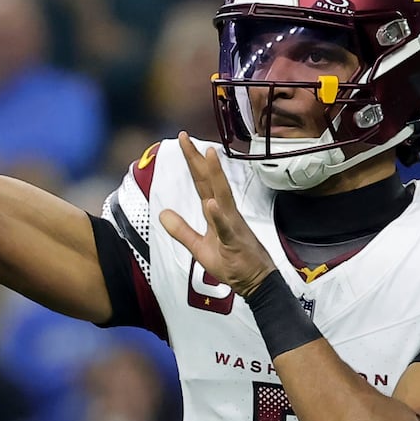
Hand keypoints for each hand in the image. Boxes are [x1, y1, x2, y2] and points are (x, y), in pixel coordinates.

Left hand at [160, 133, 277, 297]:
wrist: (257, 283)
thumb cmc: (233, 264)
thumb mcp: (199, 248)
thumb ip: (182, 230)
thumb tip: (163, 214)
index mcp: (216, 212)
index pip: (202, 182)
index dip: (192, 162)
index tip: (182, 141)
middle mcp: (225, 213)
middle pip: (209, 182)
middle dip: (197, 159)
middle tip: (184, 137)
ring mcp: (232, 226)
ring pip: (222, 196)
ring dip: (215, 176)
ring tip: (208, 155)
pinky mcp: (235, 242)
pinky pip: (226, 228)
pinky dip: (219, 217)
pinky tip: (212, 205)